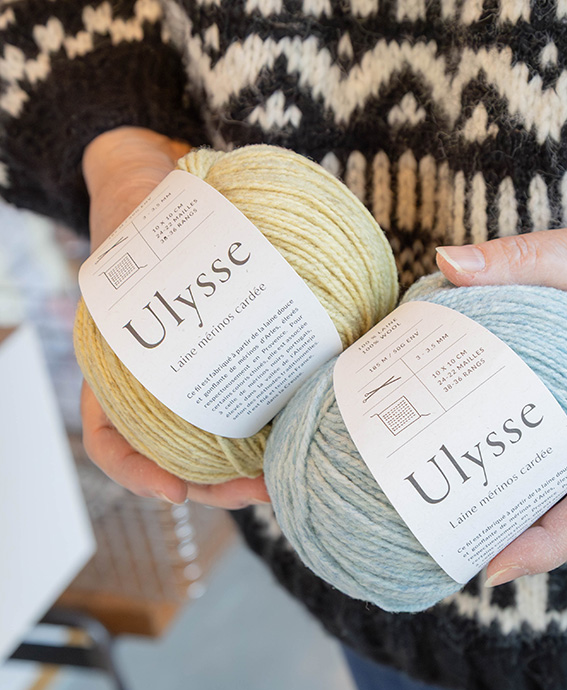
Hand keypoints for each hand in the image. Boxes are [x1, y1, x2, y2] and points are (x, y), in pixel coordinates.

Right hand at [80, 127, 269, 507]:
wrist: (172, 207)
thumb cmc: (144, 214)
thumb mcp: (131, 212)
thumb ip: (141, 204)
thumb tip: (165, 170)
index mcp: (118, 366)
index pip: (109, 438)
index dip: (134, 473)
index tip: (174, 491)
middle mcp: (158, 385)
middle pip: (176, 460)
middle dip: (217, 487)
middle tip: (261, 490)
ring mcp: (200, 383)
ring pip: (219, 450)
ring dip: (251, 471)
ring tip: (288, 473)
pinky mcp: (240, 369)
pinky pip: (255, 409)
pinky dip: (275, 427)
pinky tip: (306, 424)